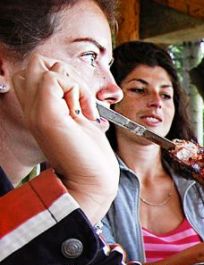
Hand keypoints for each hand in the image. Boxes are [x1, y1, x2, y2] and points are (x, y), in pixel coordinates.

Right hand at [13, 56, 117, 222]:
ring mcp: (36, 110)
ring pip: (45, 66)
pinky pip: (55, 78)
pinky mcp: (46, 114)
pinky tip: (85, 114)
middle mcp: (31, 108)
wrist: (93, 182)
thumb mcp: (79, 120)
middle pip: (37, 63)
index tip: (79, 105)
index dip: (61, 78)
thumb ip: (69, 98)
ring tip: (83, 110)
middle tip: (81, 103)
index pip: (36, 72)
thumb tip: (70, 79)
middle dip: (65, 74)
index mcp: (37, 109)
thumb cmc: (91, 156)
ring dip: (74, 82)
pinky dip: (78, 90)